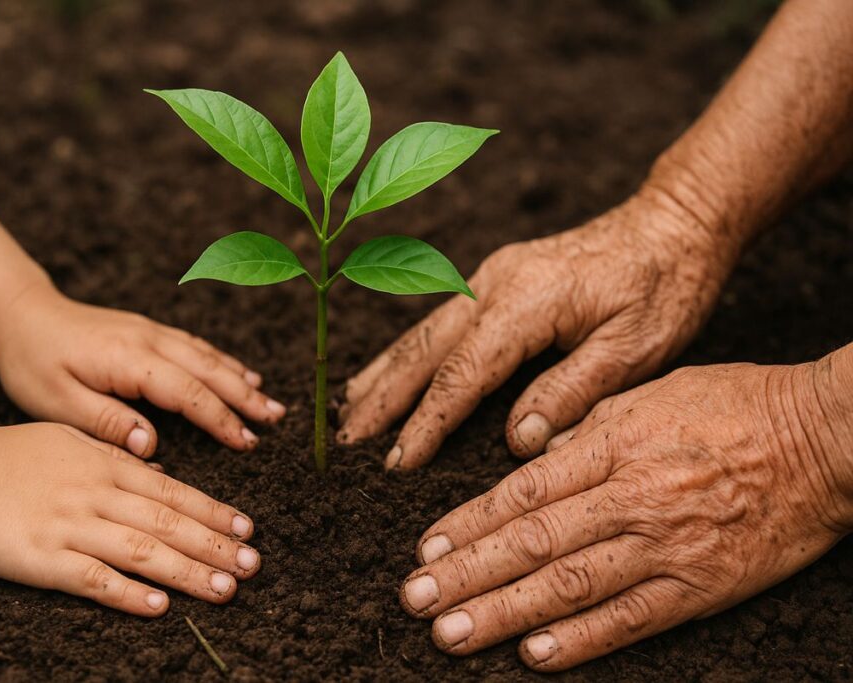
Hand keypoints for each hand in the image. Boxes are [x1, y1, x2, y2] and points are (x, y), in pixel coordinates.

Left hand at [0, 283, 285, 456]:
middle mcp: (148, 340)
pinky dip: (222, 361)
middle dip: (246, 397)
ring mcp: (150, 332)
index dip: (221, 418)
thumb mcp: (55, 402)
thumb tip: (153, 445)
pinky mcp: (147, 331)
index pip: (187, 392)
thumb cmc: (31, 361)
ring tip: (270, 402)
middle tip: (277, 419)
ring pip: (207, 355)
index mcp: (128, 360)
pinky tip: (239, 373)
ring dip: (241, 379)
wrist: (20, 312)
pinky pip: (195, 346)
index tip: (246, 441)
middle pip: (209, 370)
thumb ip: (106, 422)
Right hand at [0, 421, 260, 614]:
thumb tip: (160, 473)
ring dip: (187, 572)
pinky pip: (93, 579)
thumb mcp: (74, 439)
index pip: (174, 492)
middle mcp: (99, 496)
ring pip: (142, 552)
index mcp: (108, 467)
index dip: (213, 512)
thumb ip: (117, 456)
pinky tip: (159, 606)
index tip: (246, 529)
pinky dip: (128, 593)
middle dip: (214, 545)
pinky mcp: (44, 560)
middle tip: (252, 564)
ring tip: (224, 588)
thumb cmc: (14, 453)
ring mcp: (72, 528)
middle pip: (168, 523)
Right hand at [338, 188, 730, 467]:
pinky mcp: (496, 277)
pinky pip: (438, 319)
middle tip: (347, 443)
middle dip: (383, 399)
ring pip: (422, 332)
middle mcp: (494, 284)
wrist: (674, 223)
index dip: (427, 423)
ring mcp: (490, 276)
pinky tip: (390, 369)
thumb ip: (572, 391)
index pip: (462, 374)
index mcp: (525, 303)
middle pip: (424, 349)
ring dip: (384, 373)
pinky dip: (407, 351)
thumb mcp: (635, 349)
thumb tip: (517, 438)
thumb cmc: (664, 286)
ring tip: (350, 411)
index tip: (398, 464)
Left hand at [397, 360, 852, 670]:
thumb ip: (584, 426)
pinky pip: (633, 618)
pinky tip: (536, 656)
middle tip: (415, 598)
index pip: (523, 490)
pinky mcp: (702, 587)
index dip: (468, 521)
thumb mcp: (649, 393)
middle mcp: (632, 497)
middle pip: (533, 542)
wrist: (825, 439)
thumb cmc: (734, 405)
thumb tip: (529, 454)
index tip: (426, 546)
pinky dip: (583, 640)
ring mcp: (667, 547)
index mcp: (614, 444)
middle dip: (467, 573)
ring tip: (452, 634)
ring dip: (504, 613)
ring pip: (571, 585)